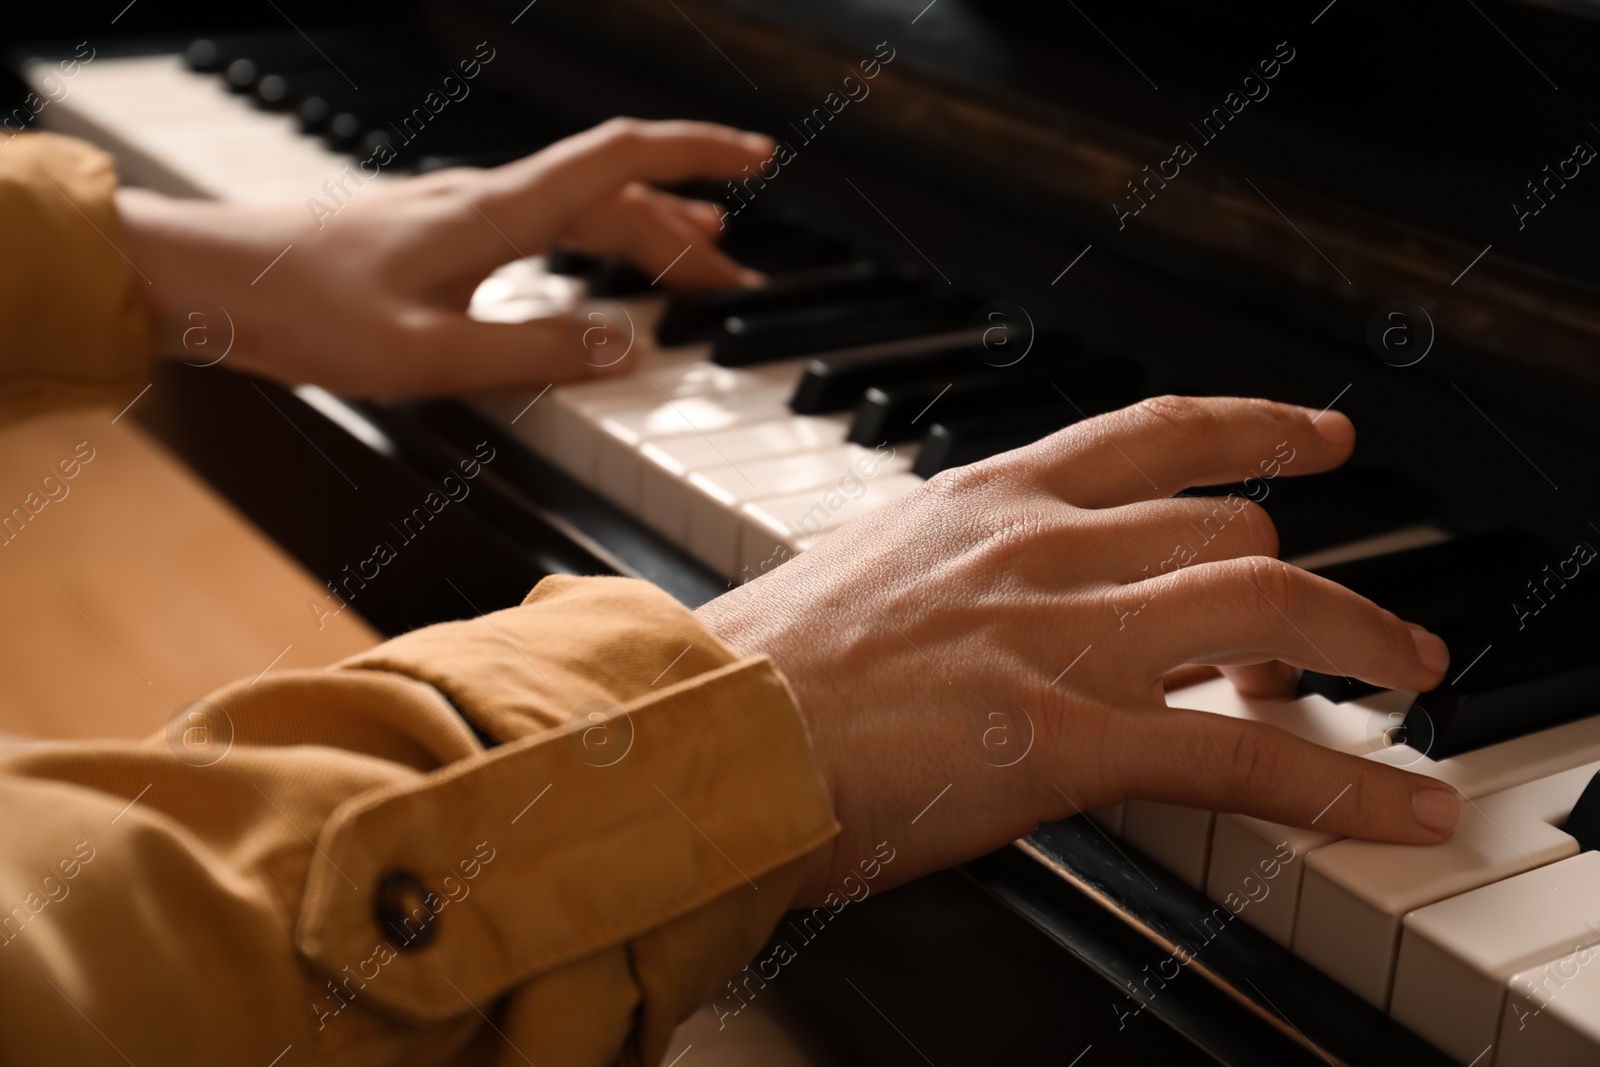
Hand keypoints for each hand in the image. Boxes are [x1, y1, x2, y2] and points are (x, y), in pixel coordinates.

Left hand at [116, 119, 771, 394]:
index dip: (696, 153)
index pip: (620, 160)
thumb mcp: (429, 355)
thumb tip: (628, 351)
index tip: (759, 155)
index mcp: (495, 213)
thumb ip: (535, 352)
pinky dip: (590, 249)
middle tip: (741, 276)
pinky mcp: (436, 239)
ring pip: (577, 212)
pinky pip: (539, 231)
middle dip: (688, 231)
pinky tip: (594, 278)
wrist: (206, 280)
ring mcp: (459, 216)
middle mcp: (484, 201)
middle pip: (613, 197)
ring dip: (644, 240)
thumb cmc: (302, 311)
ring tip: (696, 264)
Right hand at [695, 396, 1456, 906]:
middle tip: (1329, 631)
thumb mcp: (870, 578)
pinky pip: (1244, 755)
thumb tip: (995, 604)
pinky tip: (1402, 803)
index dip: (1253, 427)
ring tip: (1407, 672)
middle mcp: (1041, 547)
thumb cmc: (762, 669)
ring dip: (1361, 639)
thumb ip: (955, 573)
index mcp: (986, 502)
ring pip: (1268, 602)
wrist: (709, 729)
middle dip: (1299, 580)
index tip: (1313, 436)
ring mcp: (1063, 635)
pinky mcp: (1070, 736)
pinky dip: (1345, 784)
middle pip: (1229, 526)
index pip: (1153, 434)